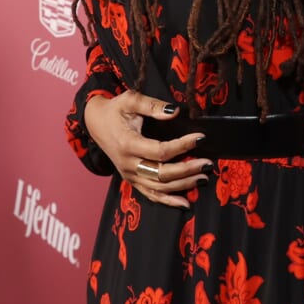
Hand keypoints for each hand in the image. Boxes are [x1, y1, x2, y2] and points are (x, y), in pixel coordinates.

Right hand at [84, 91, 209, 208]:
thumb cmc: (115, 110)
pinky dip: (168, 201)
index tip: (200, 138)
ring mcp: (129, 175)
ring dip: (183, 185)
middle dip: (188, 170)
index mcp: (128, 144)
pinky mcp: (131, 180)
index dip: (182, 146)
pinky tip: (185, 203)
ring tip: (203, 178)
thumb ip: (152, 105)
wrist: (95, 123)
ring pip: (159, 188)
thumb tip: (174, 111)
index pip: (160, 151)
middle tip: (208, 164)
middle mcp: (128, 164)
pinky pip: (150, 195)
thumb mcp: (130, 100)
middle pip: (162, 174)